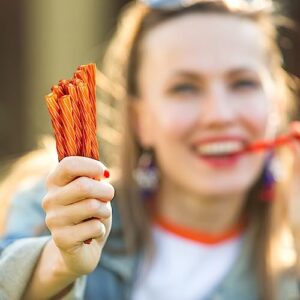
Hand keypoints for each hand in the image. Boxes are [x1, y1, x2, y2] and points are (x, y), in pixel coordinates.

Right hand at [42, 156, 113, 276]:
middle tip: (109, 196)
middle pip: (84, 186)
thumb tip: (102, 174)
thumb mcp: (93, 192)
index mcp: (55, 182)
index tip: (104, 174)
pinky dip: (101, 229)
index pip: (68, 164)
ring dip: (105, 210)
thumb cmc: (90, 213)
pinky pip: (94, 227)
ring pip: (92, 206)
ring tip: (101, 215)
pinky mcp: (61, 239)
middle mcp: (50, 199)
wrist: (82, 249)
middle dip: (105, 191)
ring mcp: (53, 219)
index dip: (91, 166)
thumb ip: (94, 179)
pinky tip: (93, 233)